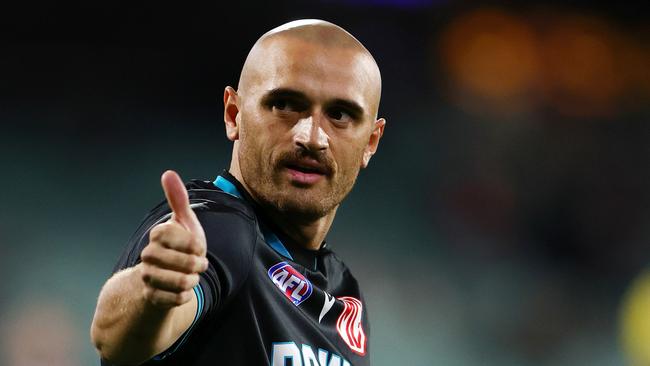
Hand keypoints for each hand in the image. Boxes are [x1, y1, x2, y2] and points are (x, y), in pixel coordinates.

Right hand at [139, 170, 207, 307]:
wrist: (166, 275)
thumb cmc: (179, 245)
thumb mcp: (184, 222)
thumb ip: (178, 199)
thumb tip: (168, 173)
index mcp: (158, 235)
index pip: (180, 238)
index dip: (194, 244)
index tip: (198, 247)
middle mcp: (148, 255)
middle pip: (180, 262)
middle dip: (195, 264)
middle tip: (200, 264)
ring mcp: (148, 276)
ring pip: (179, 282)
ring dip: (191, 281)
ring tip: (192, 277)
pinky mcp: (151, 296)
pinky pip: (175, 299)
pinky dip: (184, 296)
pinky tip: (183, 291)